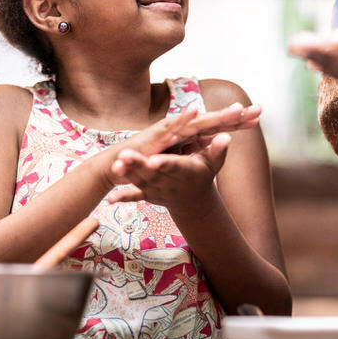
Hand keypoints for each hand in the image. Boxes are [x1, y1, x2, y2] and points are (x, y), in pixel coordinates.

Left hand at [106, 133, 231, 209]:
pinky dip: (124, 197)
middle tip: (124, 156)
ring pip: (140, 182)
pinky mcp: (149, 194)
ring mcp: (157, 189)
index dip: (164, 163)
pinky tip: (110, 199)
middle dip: (138, 165)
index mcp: (184, 170)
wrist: (193, 201)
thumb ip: (218, 149)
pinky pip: (135, 197)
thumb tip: (227, 137)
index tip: (154, 160)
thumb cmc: (203, 174)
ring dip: (127, 175)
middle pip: (152, 172)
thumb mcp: (213, 163)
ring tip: (115, 167)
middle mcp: (169, 181)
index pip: (174, 165)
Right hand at [118, 102, 260, 157]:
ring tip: (236, 109)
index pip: (219, 126)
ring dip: (216, 115)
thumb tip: (220, 141)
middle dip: (235, 114)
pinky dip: (182, 119)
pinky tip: (194, 112)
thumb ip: (201, 147)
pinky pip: (171, 127)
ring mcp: (171, 130)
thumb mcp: (182, 155)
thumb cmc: (153, 157)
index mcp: (191, 134)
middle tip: (257, 109)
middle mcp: (183, 128)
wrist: (124, 163)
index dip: (238, 120)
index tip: (259, 115)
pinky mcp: (156, 136)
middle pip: (214, 120)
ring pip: (198, 122)